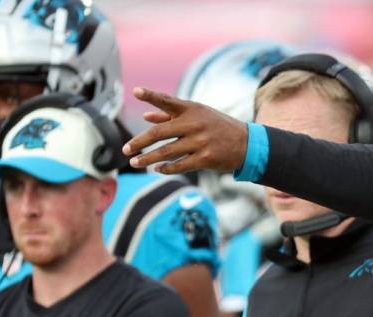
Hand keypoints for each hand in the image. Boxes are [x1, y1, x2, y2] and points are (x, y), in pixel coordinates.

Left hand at [122, 87, 248, 173]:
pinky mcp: (206, 158)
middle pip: (160, 132)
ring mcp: (200, 142)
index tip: (136, 91)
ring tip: (134, 162)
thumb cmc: (217, 127)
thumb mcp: (198, 115)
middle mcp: (195, 124)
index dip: (151, 95)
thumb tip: (146, 116)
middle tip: (126, 148)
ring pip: (167, 152)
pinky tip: (156, 169)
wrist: (246, 143)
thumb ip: (171, 115)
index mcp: (192, 109)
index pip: (168, 100)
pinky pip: (180, 165)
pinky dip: (166, 168)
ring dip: (148, 158)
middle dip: (140, 141)